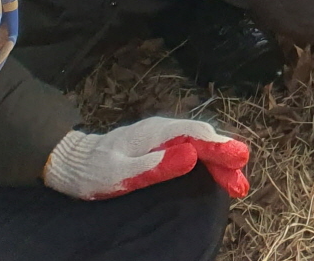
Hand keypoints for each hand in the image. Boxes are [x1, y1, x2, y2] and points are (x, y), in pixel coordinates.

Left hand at [45, 118, 250, 201]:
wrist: (73, 160)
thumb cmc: (94, 170)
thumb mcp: (122, 172)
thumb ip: (156, 164)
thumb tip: (192, 155)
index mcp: (158, 133)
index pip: (199, 137)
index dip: (221, 149)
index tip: (241, 161)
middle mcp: (164, 129)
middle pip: (204, 139)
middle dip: (225, 158)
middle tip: (241, 183)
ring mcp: (162, 135)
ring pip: (199, 143)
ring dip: (218, 160)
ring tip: (234, 180)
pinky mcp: (159, 144)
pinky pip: (190, 147)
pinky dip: (206, 158)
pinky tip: (212, 168)